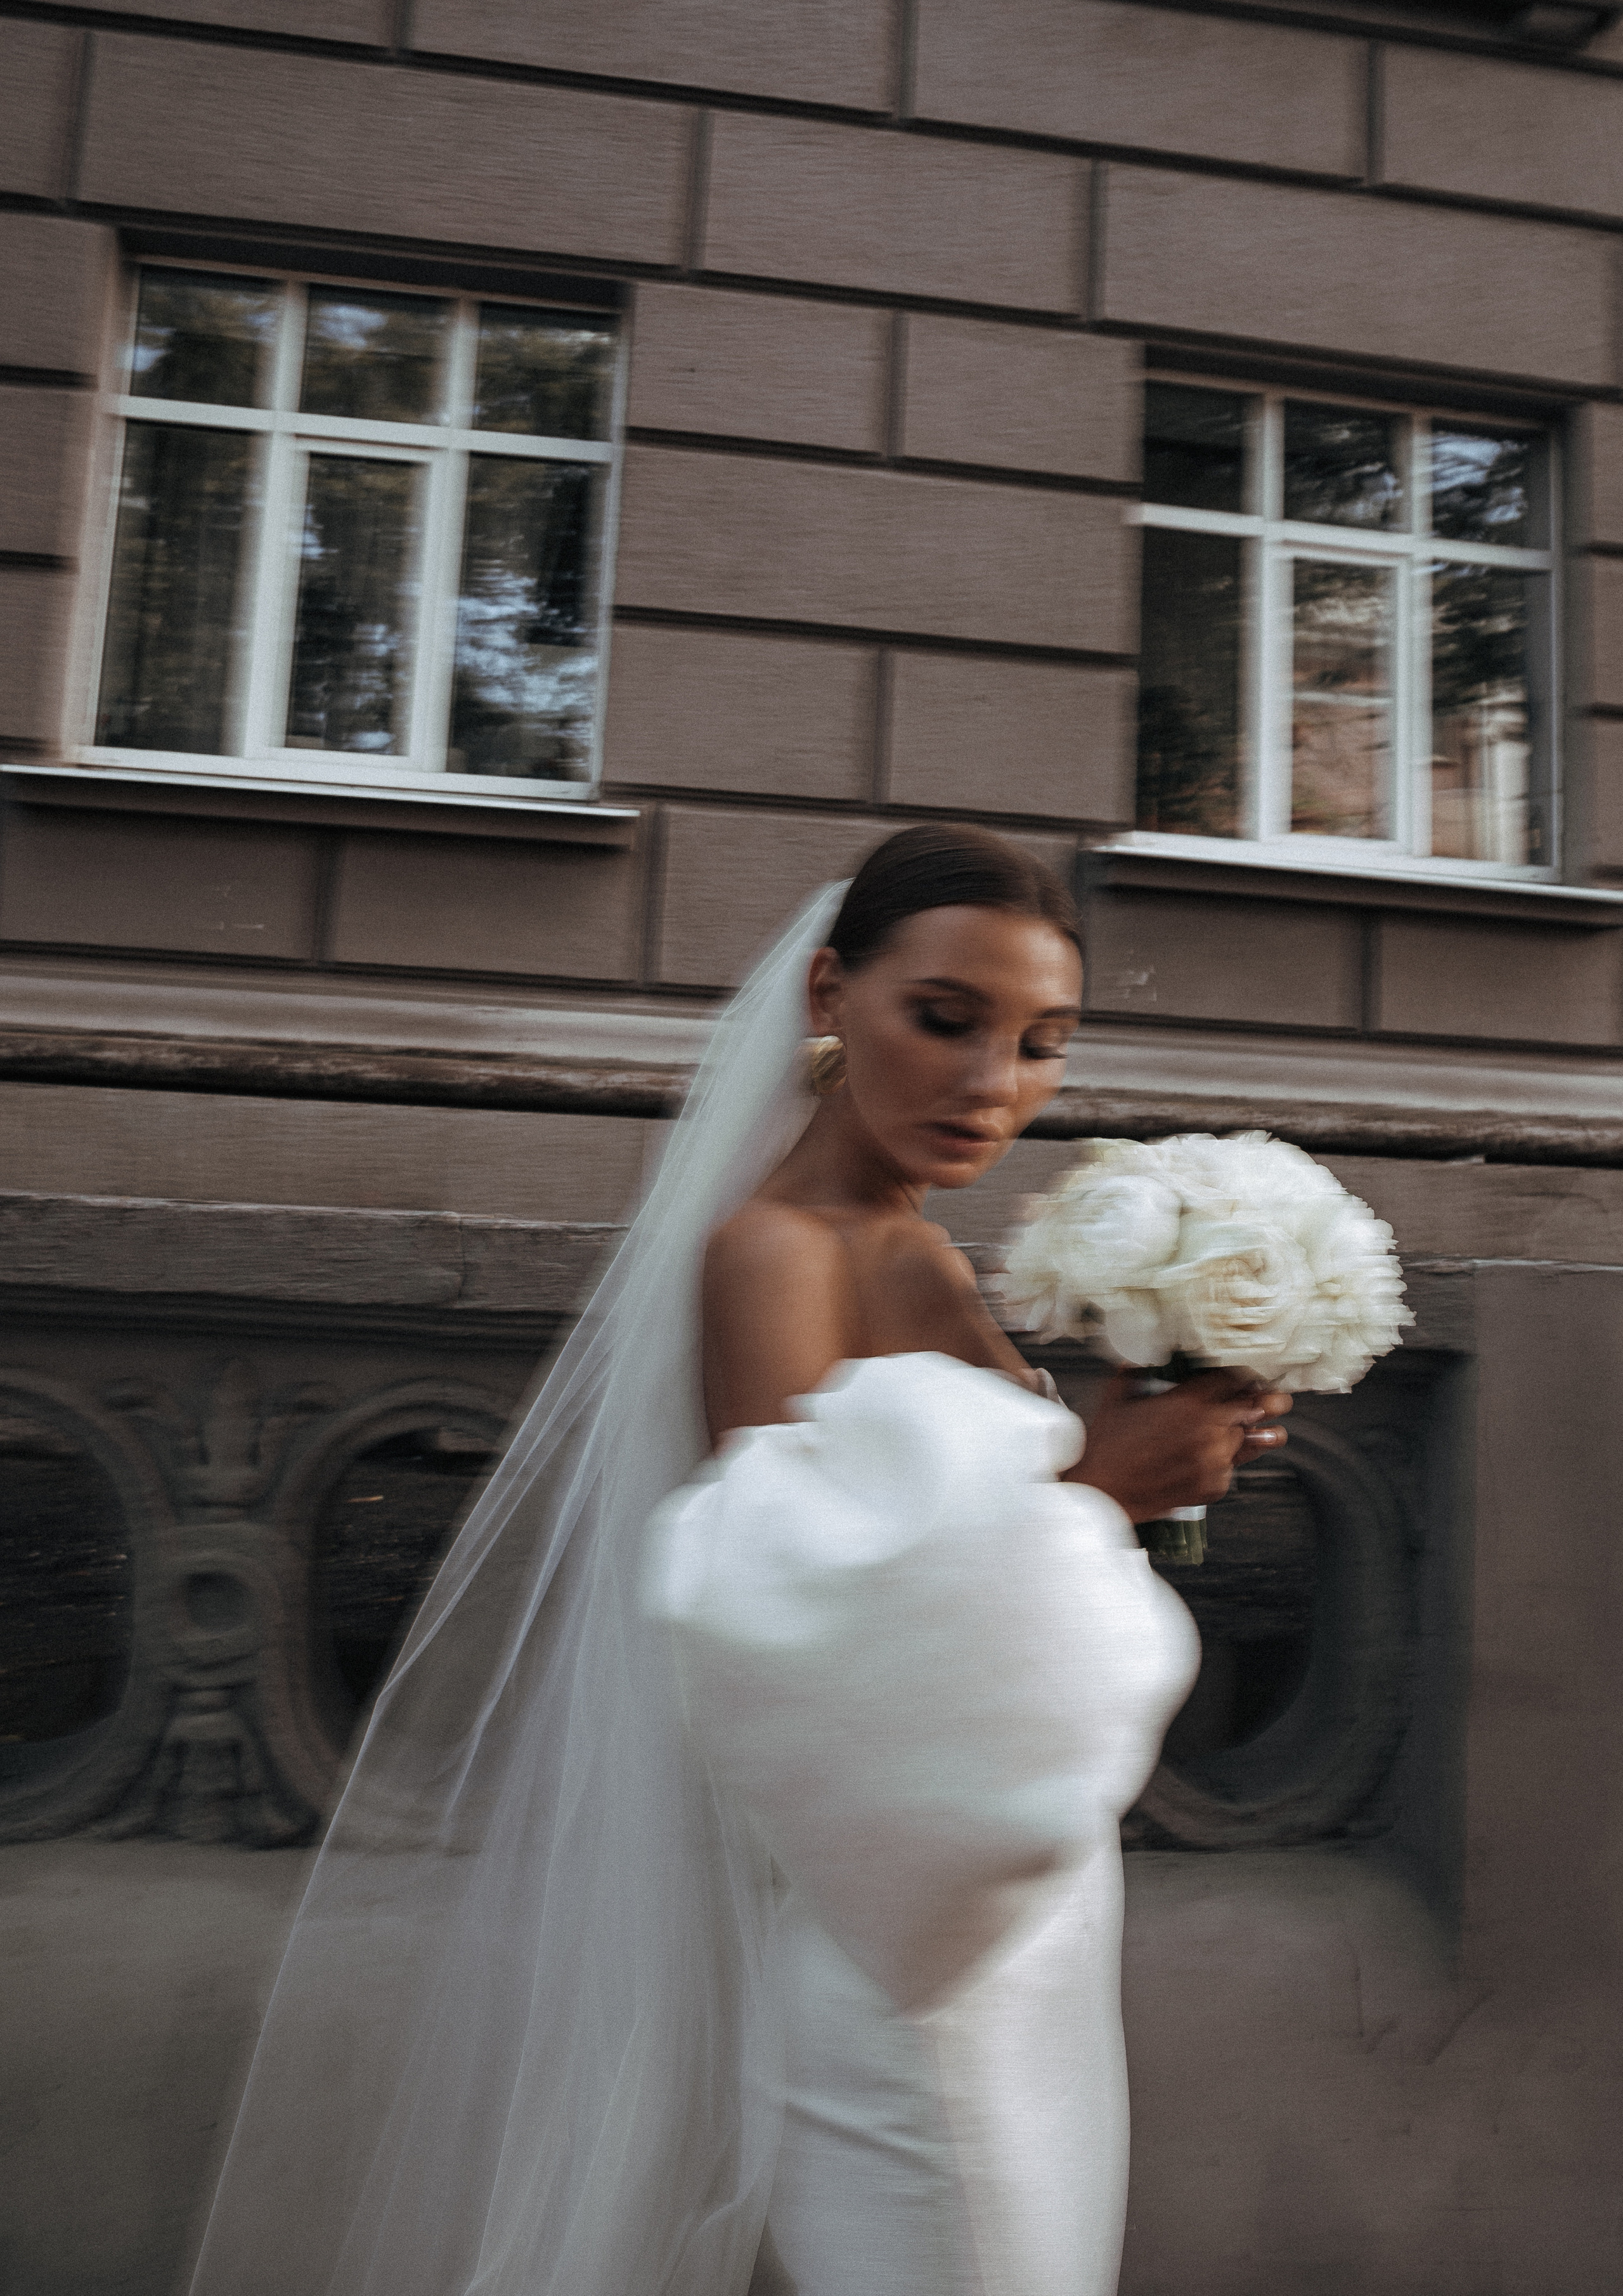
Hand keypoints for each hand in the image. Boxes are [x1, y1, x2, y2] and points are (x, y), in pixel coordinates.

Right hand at [1065, 1367, 1290, 1523]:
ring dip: (1252, 1431)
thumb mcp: (1117, 1397)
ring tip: (1268, 1426)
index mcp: (1188, 1402)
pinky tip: (1221, 1454)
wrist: (1101, 1493)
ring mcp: (1213, 1460)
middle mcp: (1207, 1430)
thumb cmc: (1106, 1449)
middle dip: (1262, 1400)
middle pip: (1253, 1407)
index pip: (1233, 1378)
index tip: (1247, 1375)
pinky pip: (1233, 1467)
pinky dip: (1228, 1460)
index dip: (1242, 1374)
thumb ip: (1136, 1371)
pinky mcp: (1212, 1486)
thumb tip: (1141, 1358)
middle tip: (1273, 1398)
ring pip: (1249, 1438)